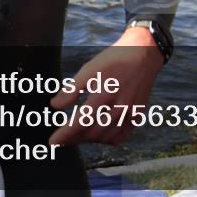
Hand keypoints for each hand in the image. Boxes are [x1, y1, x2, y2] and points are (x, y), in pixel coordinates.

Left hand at [49, 27, 163, 145]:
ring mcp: (130, 114)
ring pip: (105, 137)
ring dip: (89, 140)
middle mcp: (118, 108)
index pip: (80, 123)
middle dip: (74, 138)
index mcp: (104, 95)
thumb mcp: (89, 69)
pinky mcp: (137, 115)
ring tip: (77, 136)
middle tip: (62, 139)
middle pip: (91, 133)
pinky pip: (120, 136)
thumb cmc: (115, 59)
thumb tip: (55, 106)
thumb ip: (71, 90)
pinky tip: (98, 136)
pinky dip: (107, 140)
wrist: (144, 54)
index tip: (52, 142)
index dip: (65, 135)